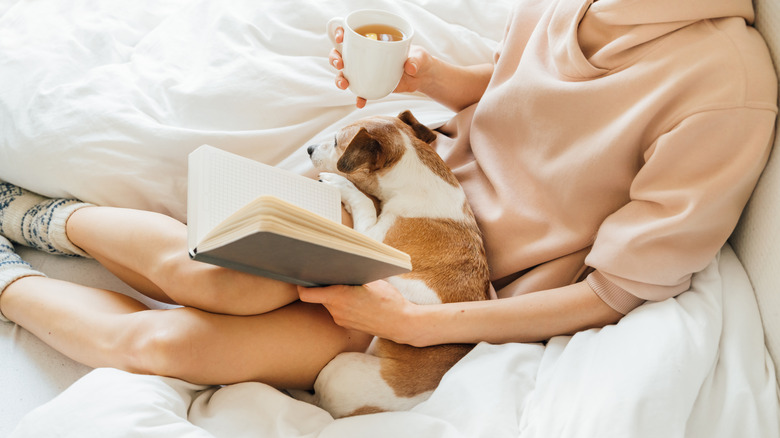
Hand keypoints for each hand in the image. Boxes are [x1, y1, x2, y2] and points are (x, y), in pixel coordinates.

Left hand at [297, 280, 416, 343]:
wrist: (401, 324)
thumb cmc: (389, 301)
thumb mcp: (372, 281)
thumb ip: (352, 275)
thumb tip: (340, 266)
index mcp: (339, 297)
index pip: (307, 294)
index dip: (302, 284)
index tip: (304, 275)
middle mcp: (336, 311)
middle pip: (319, 296)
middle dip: (324, 285)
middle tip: (332, 274)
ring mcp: (341, 320)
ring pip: (329, 303)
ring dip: (334, 295)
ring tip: (350, 287)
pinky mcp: (347, 325)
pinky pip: (338, 310)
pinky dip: (342, 303)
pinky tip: (356, 299)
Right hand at [329, 27, 434, 108]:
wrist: (422, 76)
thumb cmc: (418, 58)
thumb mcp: (420, 55)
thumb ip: (415, 59)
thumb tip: (410, 67)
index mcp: (372, 40)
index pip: (350, 33)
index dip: (340, 34)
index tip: (341, 38)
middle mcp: (364, 55)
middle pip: (341, 54)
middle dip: (335, 58)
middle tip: (340, 63)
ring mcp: (365, 71)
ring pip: (345, 73)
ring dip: (340, 79)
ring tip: (343, 84)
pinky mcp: (370, 85)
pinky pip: (360, 91)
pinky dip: (359, 97)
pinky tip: (360, 102)